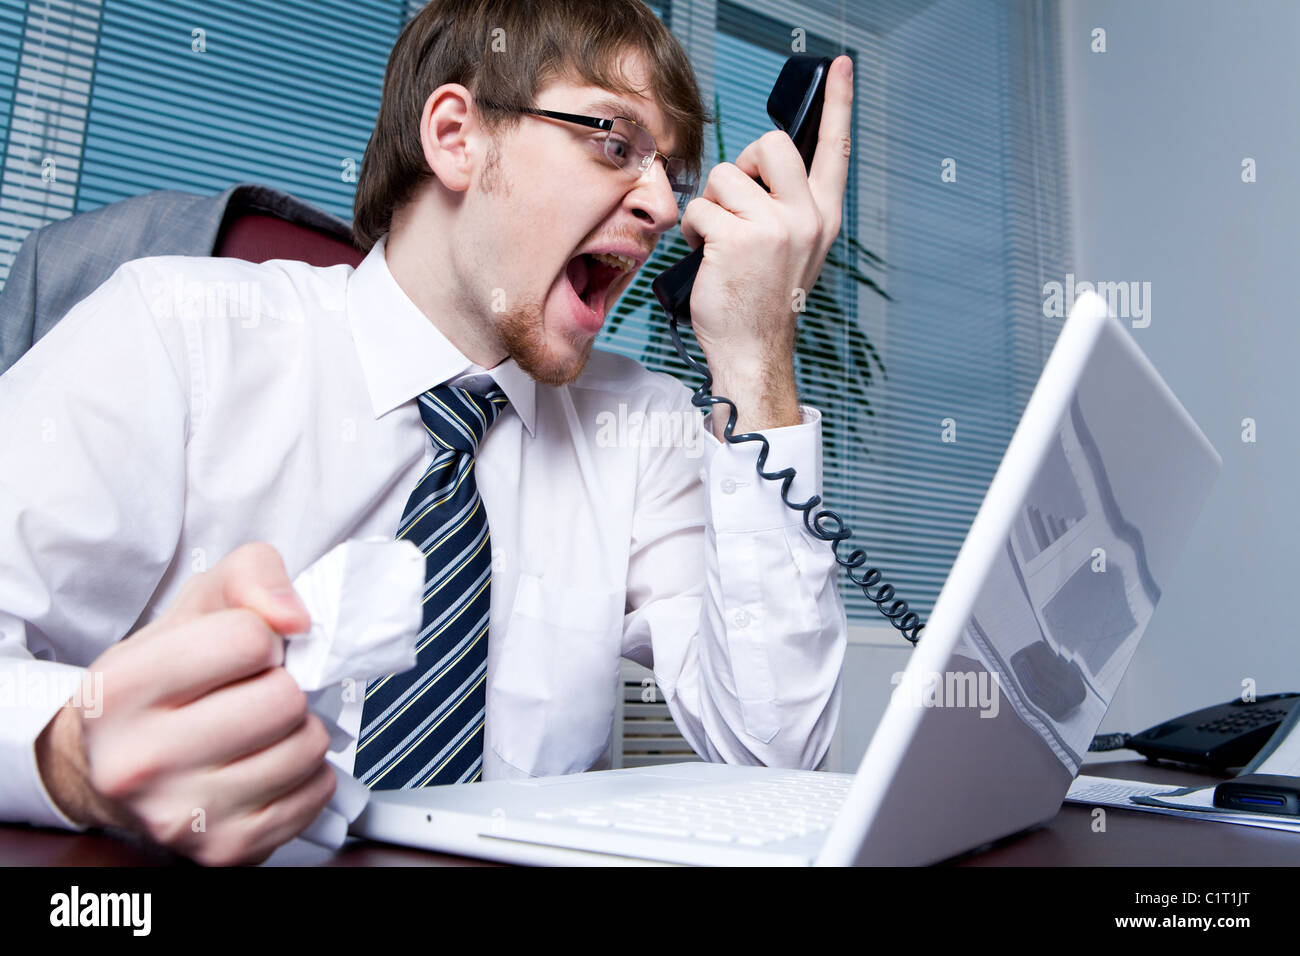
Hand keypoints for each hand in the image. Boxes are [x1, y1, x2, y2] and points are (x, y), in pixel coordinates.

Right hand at [36, 541, 336, 865]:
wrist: (118, 762)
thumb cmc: (168, 675)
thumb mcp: (200, 602)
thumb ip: (252, 575)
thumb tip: (295, 617)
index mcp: (120, 688)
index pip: (249, 639)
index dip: (260, 637)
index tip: (240, 652)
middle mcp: (139, 761)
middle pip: (282, 700)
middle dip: (282, 686)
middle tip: (254, 692)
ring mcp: (181, 815)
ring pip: (306, 748)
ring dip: (299, 729)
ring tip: (260, 728)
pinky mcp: (224, 851)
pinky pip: (316, 792)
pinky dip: (307, 773)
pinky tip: (267, 763)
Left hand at [678, 55, 852, 433]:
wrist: (753, 351)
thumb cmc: (763, 300)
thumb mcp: (793, 249)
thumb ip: (786, 206)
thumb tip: (756, 168)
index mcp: (824, 217)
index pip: (836, 149)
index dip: (838, 103)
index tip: (840, 65)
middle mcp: (807, 217)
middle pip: (771, 144)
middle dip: (744, 163)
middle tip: (737, 199)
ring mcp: (775, 227)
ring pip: (726, 176)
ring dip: (713, 205)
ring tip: (722, 241)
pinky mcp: (738, 238)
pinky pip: (702, 207)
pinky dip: (696, 229)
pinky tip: (708, 255)